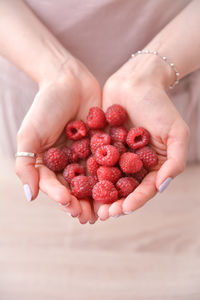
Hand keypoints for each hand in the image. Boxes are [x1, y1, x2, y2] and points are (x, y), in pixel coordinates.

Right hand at [15, 57, 100, 223]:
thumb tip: (30, 197)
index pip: (56, 187)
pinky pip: (111, 162)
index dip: (63, 199)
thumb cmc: (45, 106)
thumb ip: (26, 166)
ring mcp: (88, 154)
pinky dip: (116, 176)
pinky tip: (123, 188)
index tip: (71, 207)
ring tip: (109, 210)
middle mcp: (70, 162)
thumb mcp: (29, 136)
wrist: (68, 80)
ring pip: (96, 180)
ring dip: (101, 196)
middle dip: (84, 203)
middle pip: (77, 188)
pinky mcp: (104, 145)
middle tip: (92, 217)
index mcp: (50, 163)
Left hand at [96, 55, 189, 219]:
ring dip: (99, 194)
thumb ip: (175, 161)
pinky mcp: (101, 146)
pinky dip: (88, 174)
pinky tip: (79, 184)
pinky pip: (94, 162)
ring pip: (107, 180)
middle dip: (115, 203)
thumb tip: (162, 187)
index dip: (136, 200)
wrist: (135, 81)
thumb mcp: (176, 132)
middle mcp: (134, 164)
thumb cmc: (159, 105)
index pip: (145, 188)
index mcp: (153, 164)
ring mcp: (117, 156)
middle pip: (124, 188)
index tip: (124, 209)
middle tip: (104, 214)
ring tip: (90, 206)